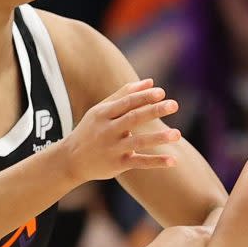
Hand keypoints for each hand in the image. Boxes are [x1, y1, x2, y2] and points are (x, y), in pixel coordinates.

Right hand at [58, 78, 180, 182]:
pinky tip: (173, 160)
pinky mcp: (118, 165)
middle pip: (133, 118)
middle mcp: (107, 130)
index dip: (144, 97)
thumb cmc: (90, 130)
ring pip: (138, 142)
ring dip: (158, 138)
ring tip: (177, 134)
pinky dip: (156, 162)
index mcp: (103, 114)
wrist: (70, 160)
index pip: (126, 102)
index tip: (161, 92)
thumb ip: (124, 94)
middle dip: (154, 110)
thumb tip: (150, 82)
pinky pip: (140, 162)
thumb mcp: (101, 110)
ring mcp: (112, 148)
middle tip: (174, 105)